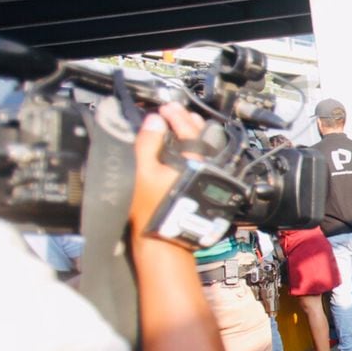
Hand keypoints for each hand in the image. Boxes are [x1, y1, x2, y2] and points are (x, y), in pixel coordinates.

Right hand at [128, 103, 206, 239]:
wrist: (163, 242)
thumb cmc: (152, 211)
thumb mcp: (142, 172)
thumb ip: (148, 143)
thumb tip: (154, 120)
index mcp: (195, 162)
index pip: (188, 130)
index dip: (176, 116)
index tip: (165, 108)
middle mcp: (208, 170)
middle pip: (202, 138)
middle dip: (188, 122)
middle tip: (175, 112)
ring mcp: (209, 181)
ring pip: (205, 151)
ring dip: (193, 136)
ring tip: (182, 126)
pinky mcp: (206, 191)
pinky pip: (204, 163)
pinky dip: (195, 152)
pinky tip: (185, 152)